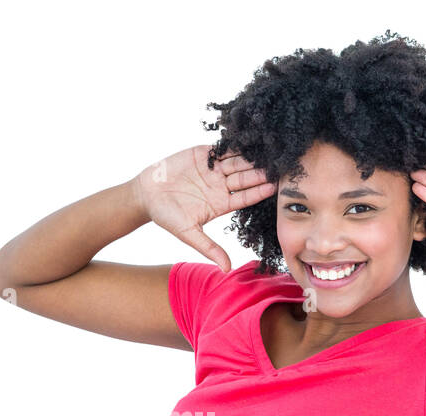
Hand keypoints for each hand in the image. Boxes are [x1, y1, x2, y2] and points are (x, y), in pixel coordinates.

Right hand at [132, 146, 276, 271]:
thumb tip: (227, 269)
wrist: (146, 194)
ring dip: (251, 155)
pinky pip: (222, 148)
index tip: (274, 186)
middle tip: (279, 162)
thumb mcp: (189, 234)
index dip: (259, 191)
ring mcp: (214, 169)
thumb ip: (209, 248)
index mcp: (222, 203)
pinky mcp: (204, 154)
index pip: (246, 196)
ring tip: (267, 147)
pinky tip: (248, 136)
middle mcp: (221, 186)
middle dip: (260, 170)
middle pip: (245, 176)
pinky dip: (234, 142)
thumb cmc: (166, 216)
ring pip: (237, 160)